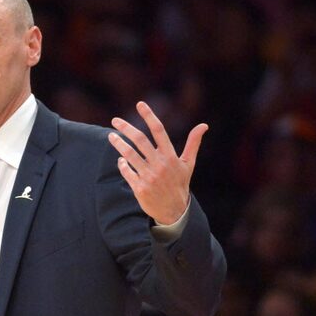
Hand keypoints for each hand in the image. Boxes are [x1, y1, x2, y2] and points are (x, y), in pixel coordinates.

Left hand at [107, 101, 206, 224]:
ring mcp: (149, 176)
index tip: (140, 104)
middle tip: (115, 120)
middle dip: (126, 128)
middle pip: (140, 140)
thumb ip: (193, 143)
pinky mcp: (139, 187)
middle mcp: (160, 164)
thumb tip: (204, 125)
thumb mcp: (188, 164)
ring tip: (111, 136)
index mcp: (171, 156)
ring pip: (129, 155)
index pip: (159, 131)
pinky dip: (122, 164)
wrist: (174, 211)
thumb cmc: (180, 183)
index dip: (149, 116)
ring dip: (118, 144)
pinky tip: (121, 159)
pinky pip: (126, 171)